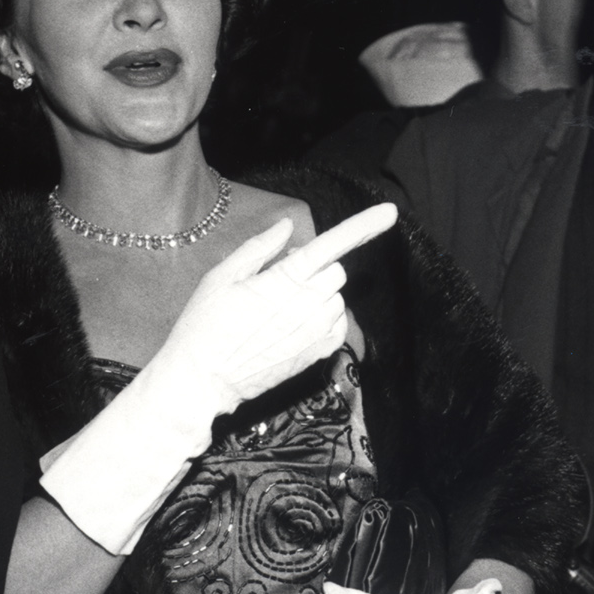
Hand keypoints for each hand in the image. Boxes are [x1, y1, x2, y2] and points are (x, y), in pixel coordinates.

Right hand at [37, 202, 399, 557]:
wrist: (204, 380)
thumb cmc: (204, 325)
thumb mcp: (220, 277)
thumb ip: (259, 248)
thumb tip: (287, 227)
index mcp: (285, 279)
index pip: (332, 245)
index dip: (364, 225)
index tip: (390, 212)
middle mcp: (309, 305)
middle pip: (335, 272)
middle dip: (315, 269)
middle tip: (278, 281)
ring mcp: (316, 332)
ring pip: (336, 298)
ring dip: (318, 295)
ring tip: (279, 309)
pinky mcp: (319, 354)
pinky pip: (337, 325)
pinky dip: (323, 318)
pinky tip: (292, 326)